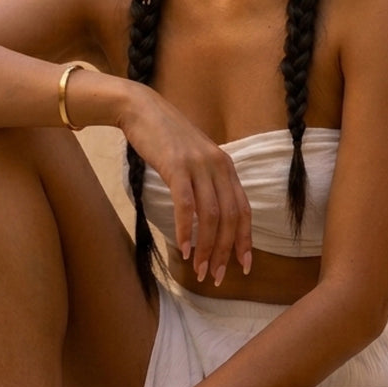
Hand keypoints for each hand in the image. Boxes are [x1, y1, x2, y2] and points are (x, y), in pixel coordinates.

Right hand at [121, 88, 252, 283]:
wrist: (142, 110)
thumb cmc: (166, 139)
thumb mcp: (195, 159)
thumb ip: (207, 183)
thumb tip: (212, 218)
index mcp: (226, 167)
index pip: (243, 210)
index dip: (245, 240)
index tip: (243, 266)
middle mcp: (218, 166)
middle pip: (230, 218)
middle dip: (224, 252)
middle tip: (214, 276)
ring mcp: (198, 166)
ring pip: (211, 216)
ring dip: (205, 247)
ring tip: (197, 269)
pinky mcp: (176, 166)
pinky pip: (186, 205)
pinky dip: (186, 230)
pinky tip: (182, 248)